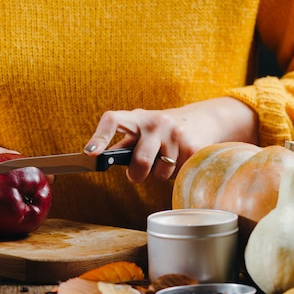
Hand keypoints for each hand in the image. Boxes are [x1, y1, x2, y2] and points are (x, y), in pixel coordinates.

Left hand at [83, 97, 257, 181]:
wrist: (203, 118)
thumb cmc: (161, 130)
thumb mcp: (141, 131)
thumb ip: (124, 146)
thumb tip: (99, 160)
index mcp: (136, 119)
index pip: (113, 121)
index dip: (100, 137)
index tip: (90, 152)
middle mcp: (155, 122)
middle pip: (140, 161)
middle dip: (137, 174)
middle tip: (138, 173)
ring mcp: (175, 133)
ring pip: (160, 172)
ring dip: (160, 173)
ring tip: (166, 159)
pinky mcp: (192, 147)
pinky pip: (177, 174)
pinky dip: (176, 173)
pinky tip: (180, 159)